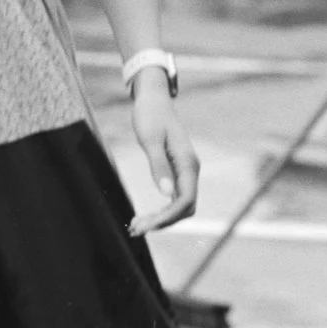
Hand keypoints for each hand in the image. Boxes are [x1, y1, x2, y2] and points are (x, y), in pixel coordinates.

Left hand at [127, 77, 199, 235]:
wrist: (154, 99)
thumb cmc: (150, 115)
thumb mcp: (150, 139)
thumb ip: (158, 166)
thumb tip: (166, 193)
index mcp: (187, 163)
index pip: (185, 200)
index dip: (167, 217)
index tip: (145, 225)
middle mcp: (191, 169)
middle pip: (185, 208)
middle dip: (163, 222)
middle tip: (135, 228)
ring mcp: (185, 171)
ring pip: (181, 205)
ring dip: (162, 219)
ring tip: (137, 225)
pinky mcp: (177, 171)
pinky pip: (175, 198)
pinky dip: (162, 210)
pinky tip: (147, 215)